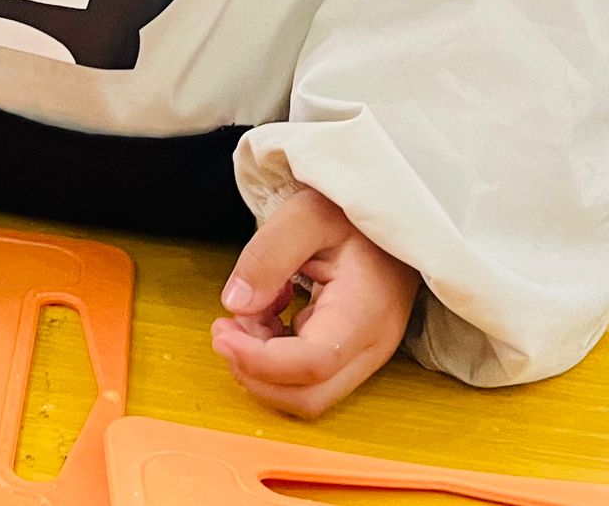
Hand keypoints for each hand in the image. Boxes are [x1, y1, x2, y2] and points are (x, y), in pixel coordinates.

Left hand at [212, 187, 420, 417]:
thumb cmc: (349, 212)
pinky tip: (269, 313)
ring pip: (306, 392)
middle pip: (308, 396)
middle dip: (253, 372)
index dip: (258, 359)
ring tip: (248, 311)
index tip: (221, 332)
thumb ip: (268, 256)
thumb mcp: (306, 214)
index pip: (312, 362)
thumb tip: (236, 305)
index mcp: (364, 309)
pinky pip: (309, 376)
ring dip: (261, 365)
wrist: (387, 216)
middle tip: (223, 328)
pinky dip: (274, 356)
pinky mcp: (352, 354)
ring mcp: (365, 355)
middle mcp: (372, 344)